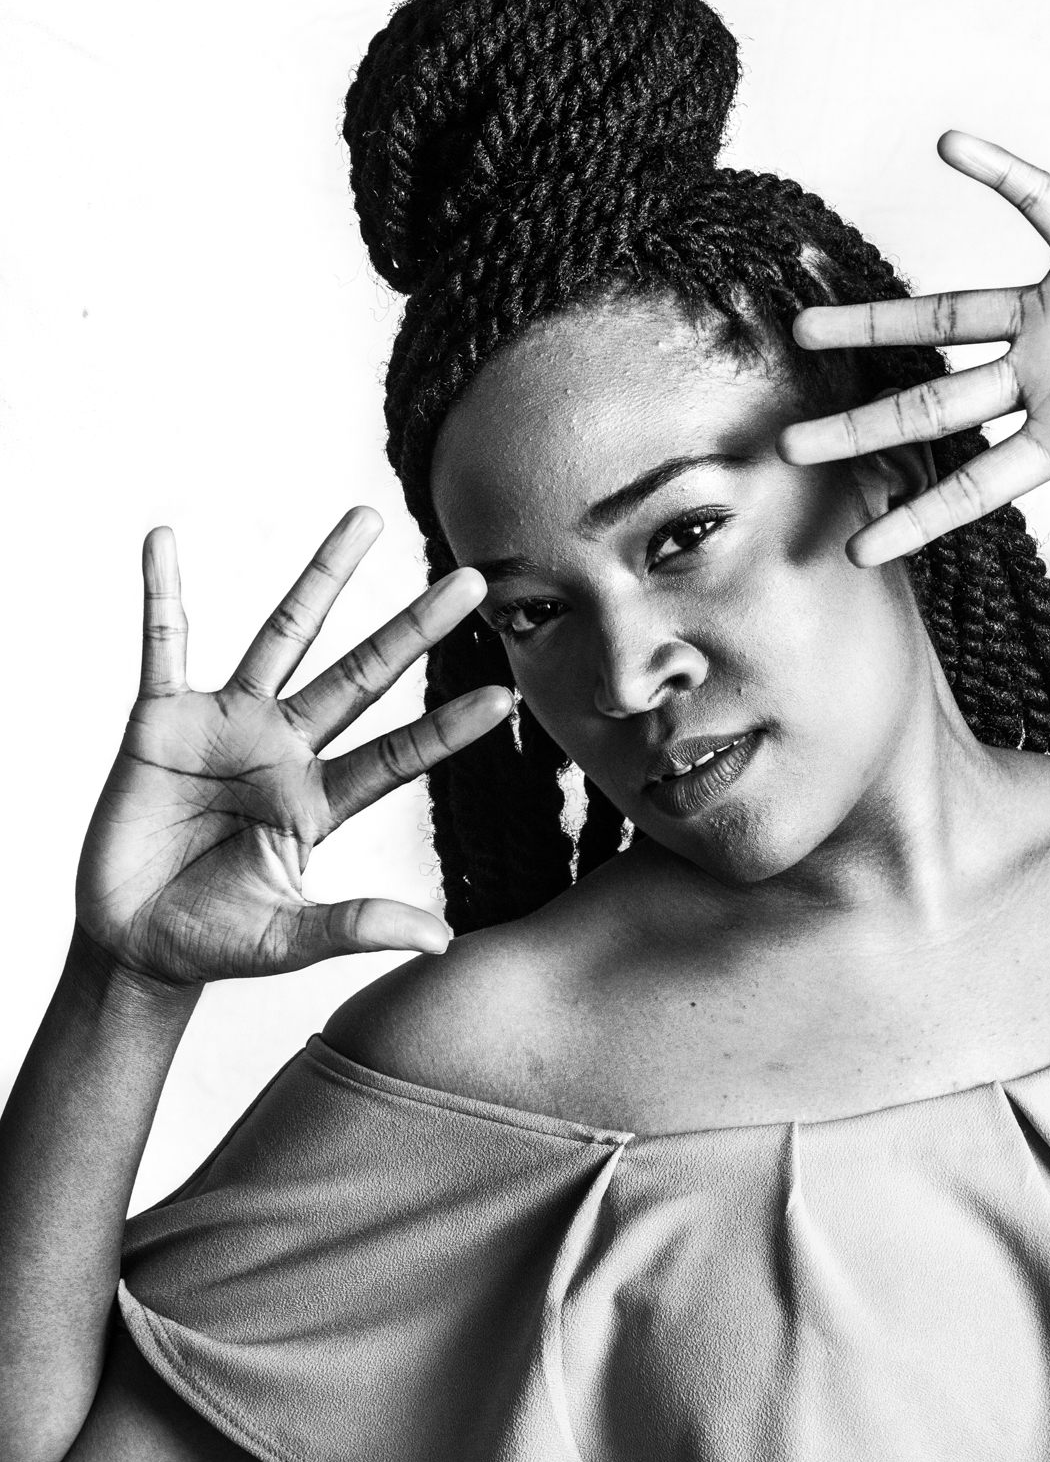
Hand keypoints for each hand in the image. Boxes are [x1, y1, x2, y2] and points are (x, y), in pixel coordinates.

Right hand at [74, 508, 510, 983]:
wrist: (132, 941)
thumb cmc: (213, 940)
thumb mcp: (287, 939)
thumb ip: (356, 926)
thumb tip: (442, 940)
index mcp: (320, 802)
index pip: (398, 755)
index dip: (447, 728)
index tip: (504, 697)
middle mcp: (284, 751)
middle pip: (361, 676)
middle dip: (414, 629)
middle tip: (473, 581)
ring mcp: (226, 727)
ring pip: (283, 636)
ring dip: (324, 578)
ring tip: (366, 520)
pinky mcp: (161, 721)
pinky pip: (161, 643)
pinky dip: (160, 593)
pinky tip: (163, 541)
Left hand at [779, 132, 1049, 659]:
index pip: (975, 485)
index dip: (916, 516)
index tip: (854, 547)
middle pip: (932, 403)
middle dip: (861, 424)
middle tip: (788, 443)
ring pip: (950, 313)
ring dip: (879, 318)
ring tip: (807, 323)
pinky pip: (1040, 200)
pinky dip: (1000, 172)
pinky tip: (947, 145)